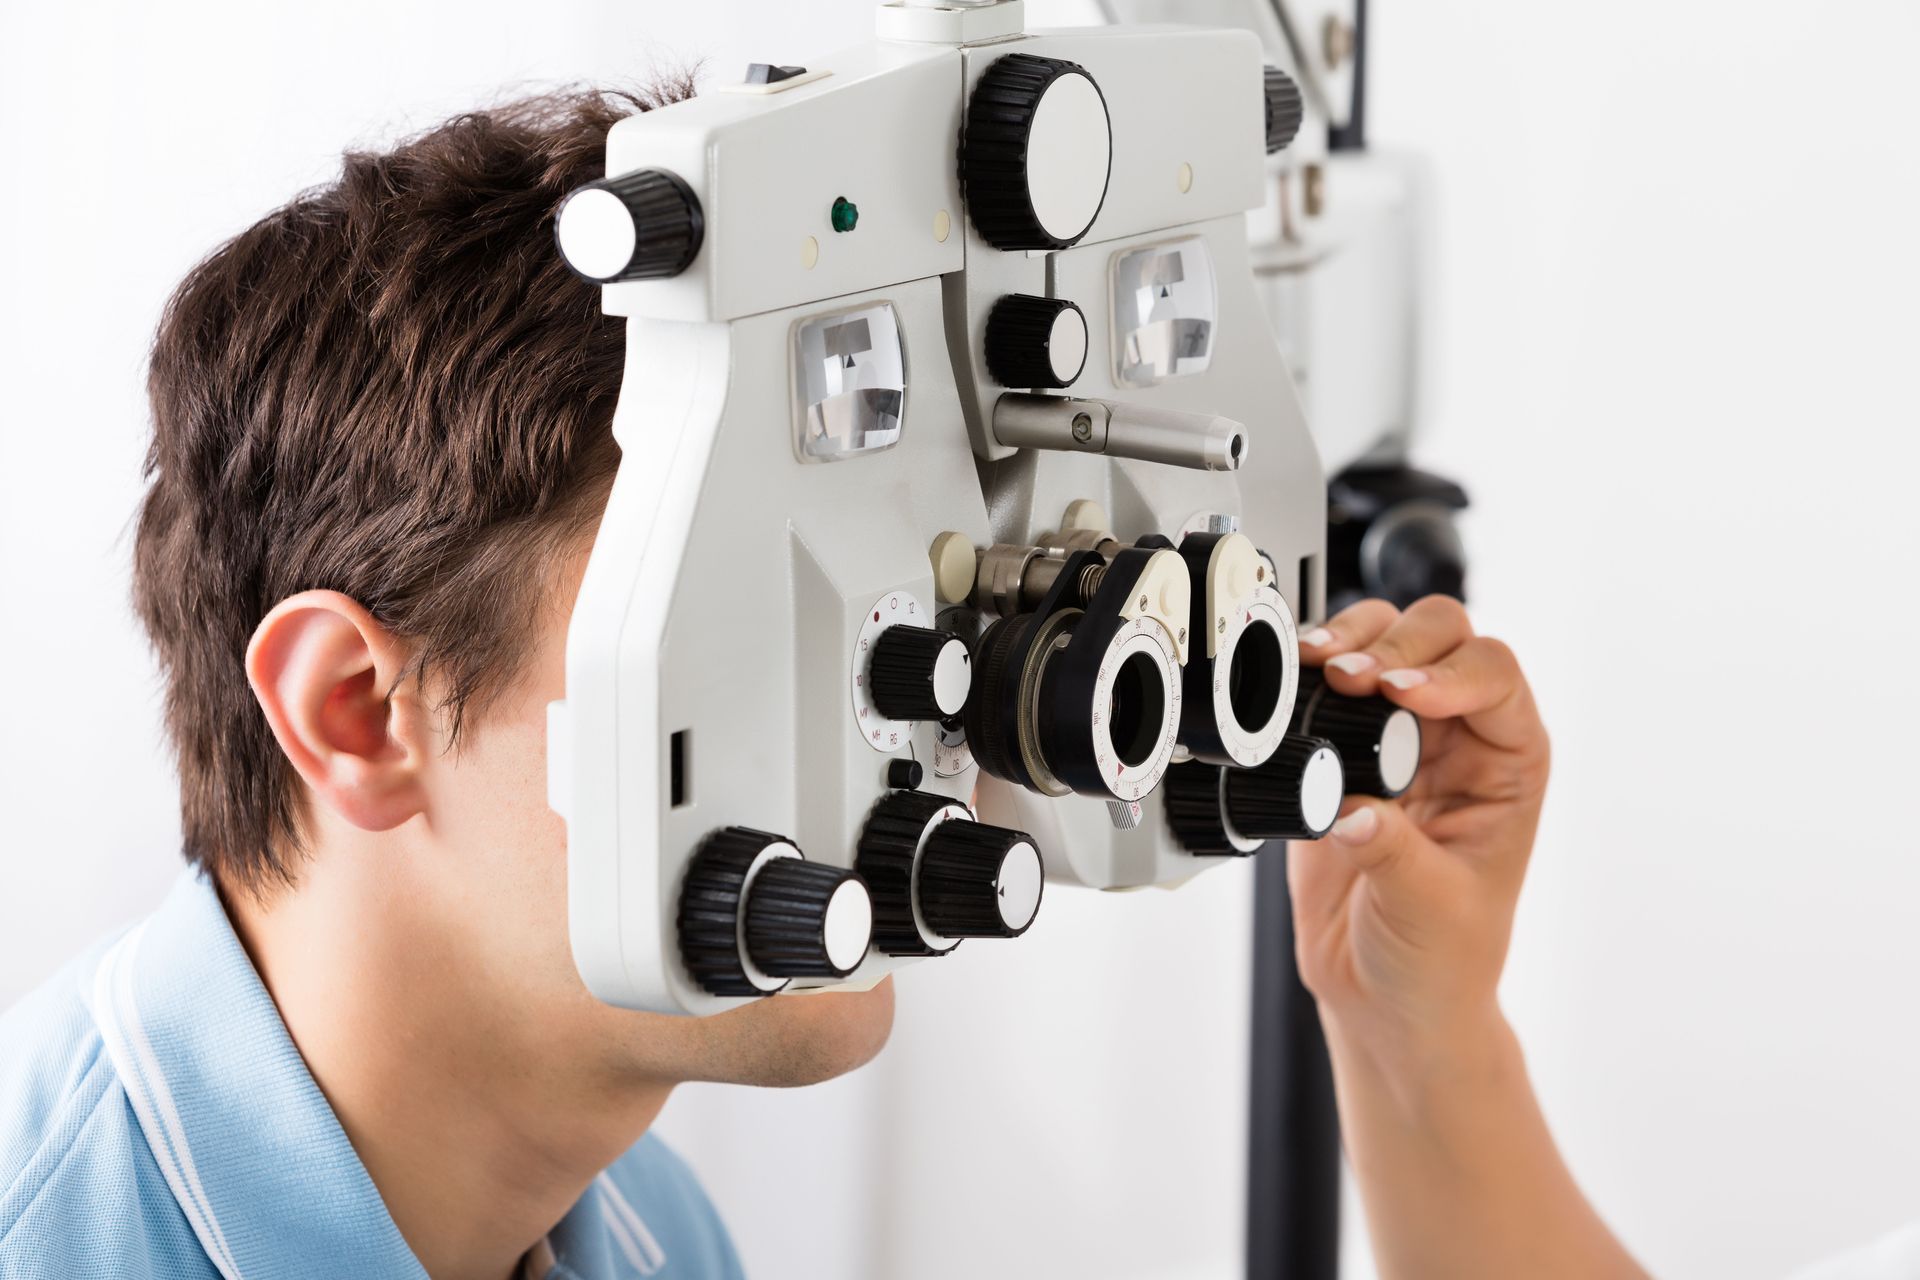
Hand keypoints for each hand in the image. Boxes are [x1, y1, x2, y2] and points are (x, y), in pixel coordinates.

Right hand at [1288, 596, 1550, 1058]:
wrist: (1384, 998)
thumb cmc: (1438, 959)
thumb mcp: (1429, 908)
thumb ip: (1390, 851)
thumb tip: (1345, 804)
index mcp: (1509, 765)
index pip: (1494, 678)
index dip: (1449, 672)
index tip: (1399, 694)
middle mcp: (1460, 738)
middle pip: (1441, 636)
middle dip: (1394, 643)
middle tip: (1350, 678)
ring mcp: (1397, 739)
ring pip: (1382, 641)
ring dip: (1348, 641)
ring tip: (1314, 664)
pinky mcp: (1339, 752)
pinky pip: (1325, 686)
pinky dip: (1305, 671)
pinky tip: (1289, 680)